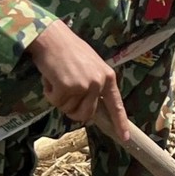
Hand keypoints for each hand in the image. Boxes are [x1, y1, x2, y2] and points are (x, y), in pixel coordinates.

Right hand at [28, 21, 130, 140]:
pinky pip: (55, 102)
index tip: (124, 138)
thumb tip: (89, 110)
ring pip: (69, 110)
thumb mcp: (90, 65)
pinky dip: (49, 93)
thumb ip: (93, 85)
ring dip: (60, 99)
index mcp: (108, 77)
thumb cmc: (68, 49)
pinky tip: (50, 77)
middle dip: (72, 109)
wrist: (51, 37)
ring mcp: (84, 86)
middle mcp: (98, 83)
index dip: (119, 123)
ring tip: (58, 79)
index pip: (116, 105)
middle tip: (64, 93)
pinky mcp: (67, 88)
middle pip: (87, 114)